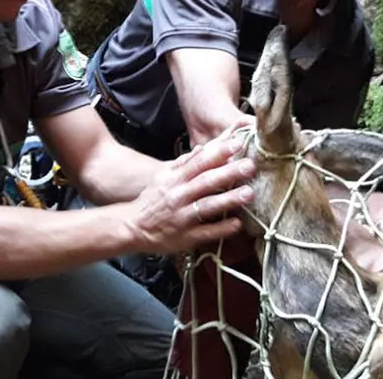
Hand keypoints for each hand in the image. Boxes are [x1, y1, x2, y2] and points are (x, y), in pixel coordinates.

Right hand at [126, 136, 256, 254]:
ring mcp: (183, 217)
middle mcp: (179, 196)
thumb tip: (204, 148)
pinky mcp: (186, 237)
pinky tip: (237, 224)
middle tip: (249, 166)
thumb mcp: (164, 176)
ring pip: (208, 206)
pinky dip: (221, 229)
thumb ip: (184, 162)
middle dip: (229, 173)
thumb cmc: (152, 200)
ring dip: (229, 200)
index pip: (198, 162)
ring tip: (248, 193)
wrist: (132, 226)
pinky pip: (206, 232)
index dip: (217, 153)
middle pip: (206, 182)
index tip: (236, 144)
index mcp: (175, 179)